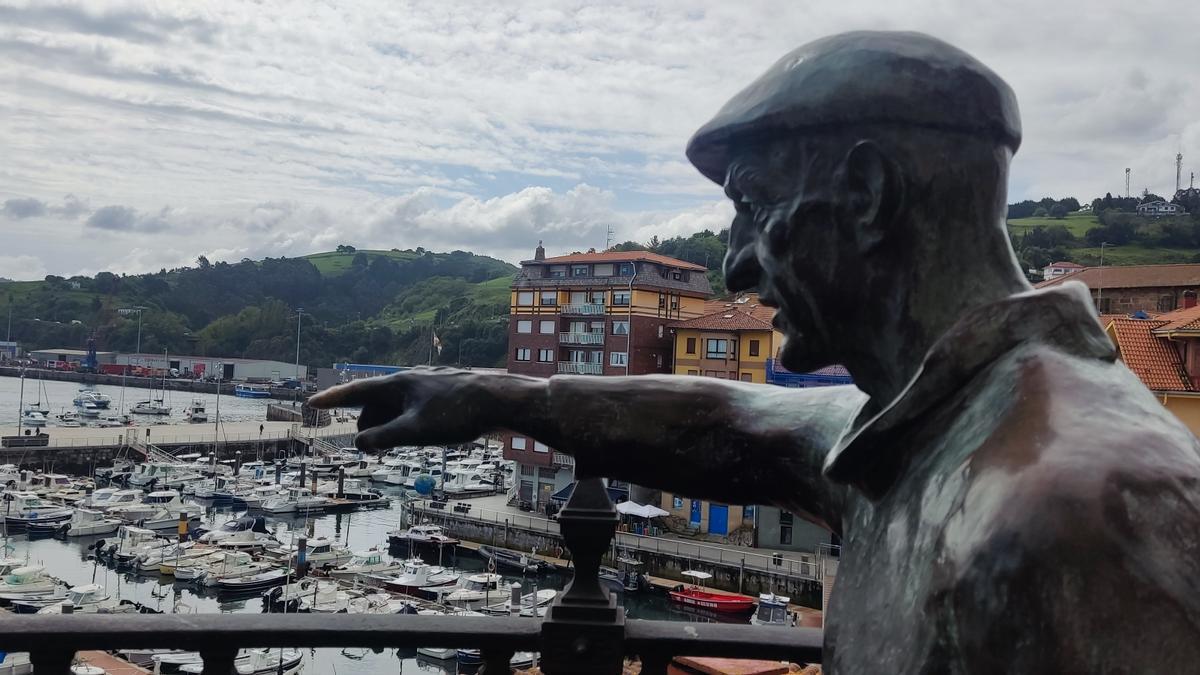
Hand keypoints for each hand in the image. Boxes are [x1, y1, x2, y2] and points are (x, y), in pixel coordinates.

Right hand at [308, 367, 498, 451]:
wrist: (501, 400)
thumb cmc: (459, 413)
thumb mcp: (416, 431)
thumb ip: (384, 437)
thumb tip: (358, 444)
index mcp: (399, 384)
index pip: (357, 391)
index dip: (333, 399)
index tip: (312, 403)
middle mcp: (411, 380)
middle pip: (377, 403)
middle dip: (369, 424)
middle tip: (370, 450)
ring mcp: (428, 385)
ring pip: (397, 406)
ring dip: (389, 425)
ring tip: (392, 446)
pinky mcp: (444, 394)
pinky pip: (415, 408)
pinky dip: (407, 422)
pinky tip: (419, 435)